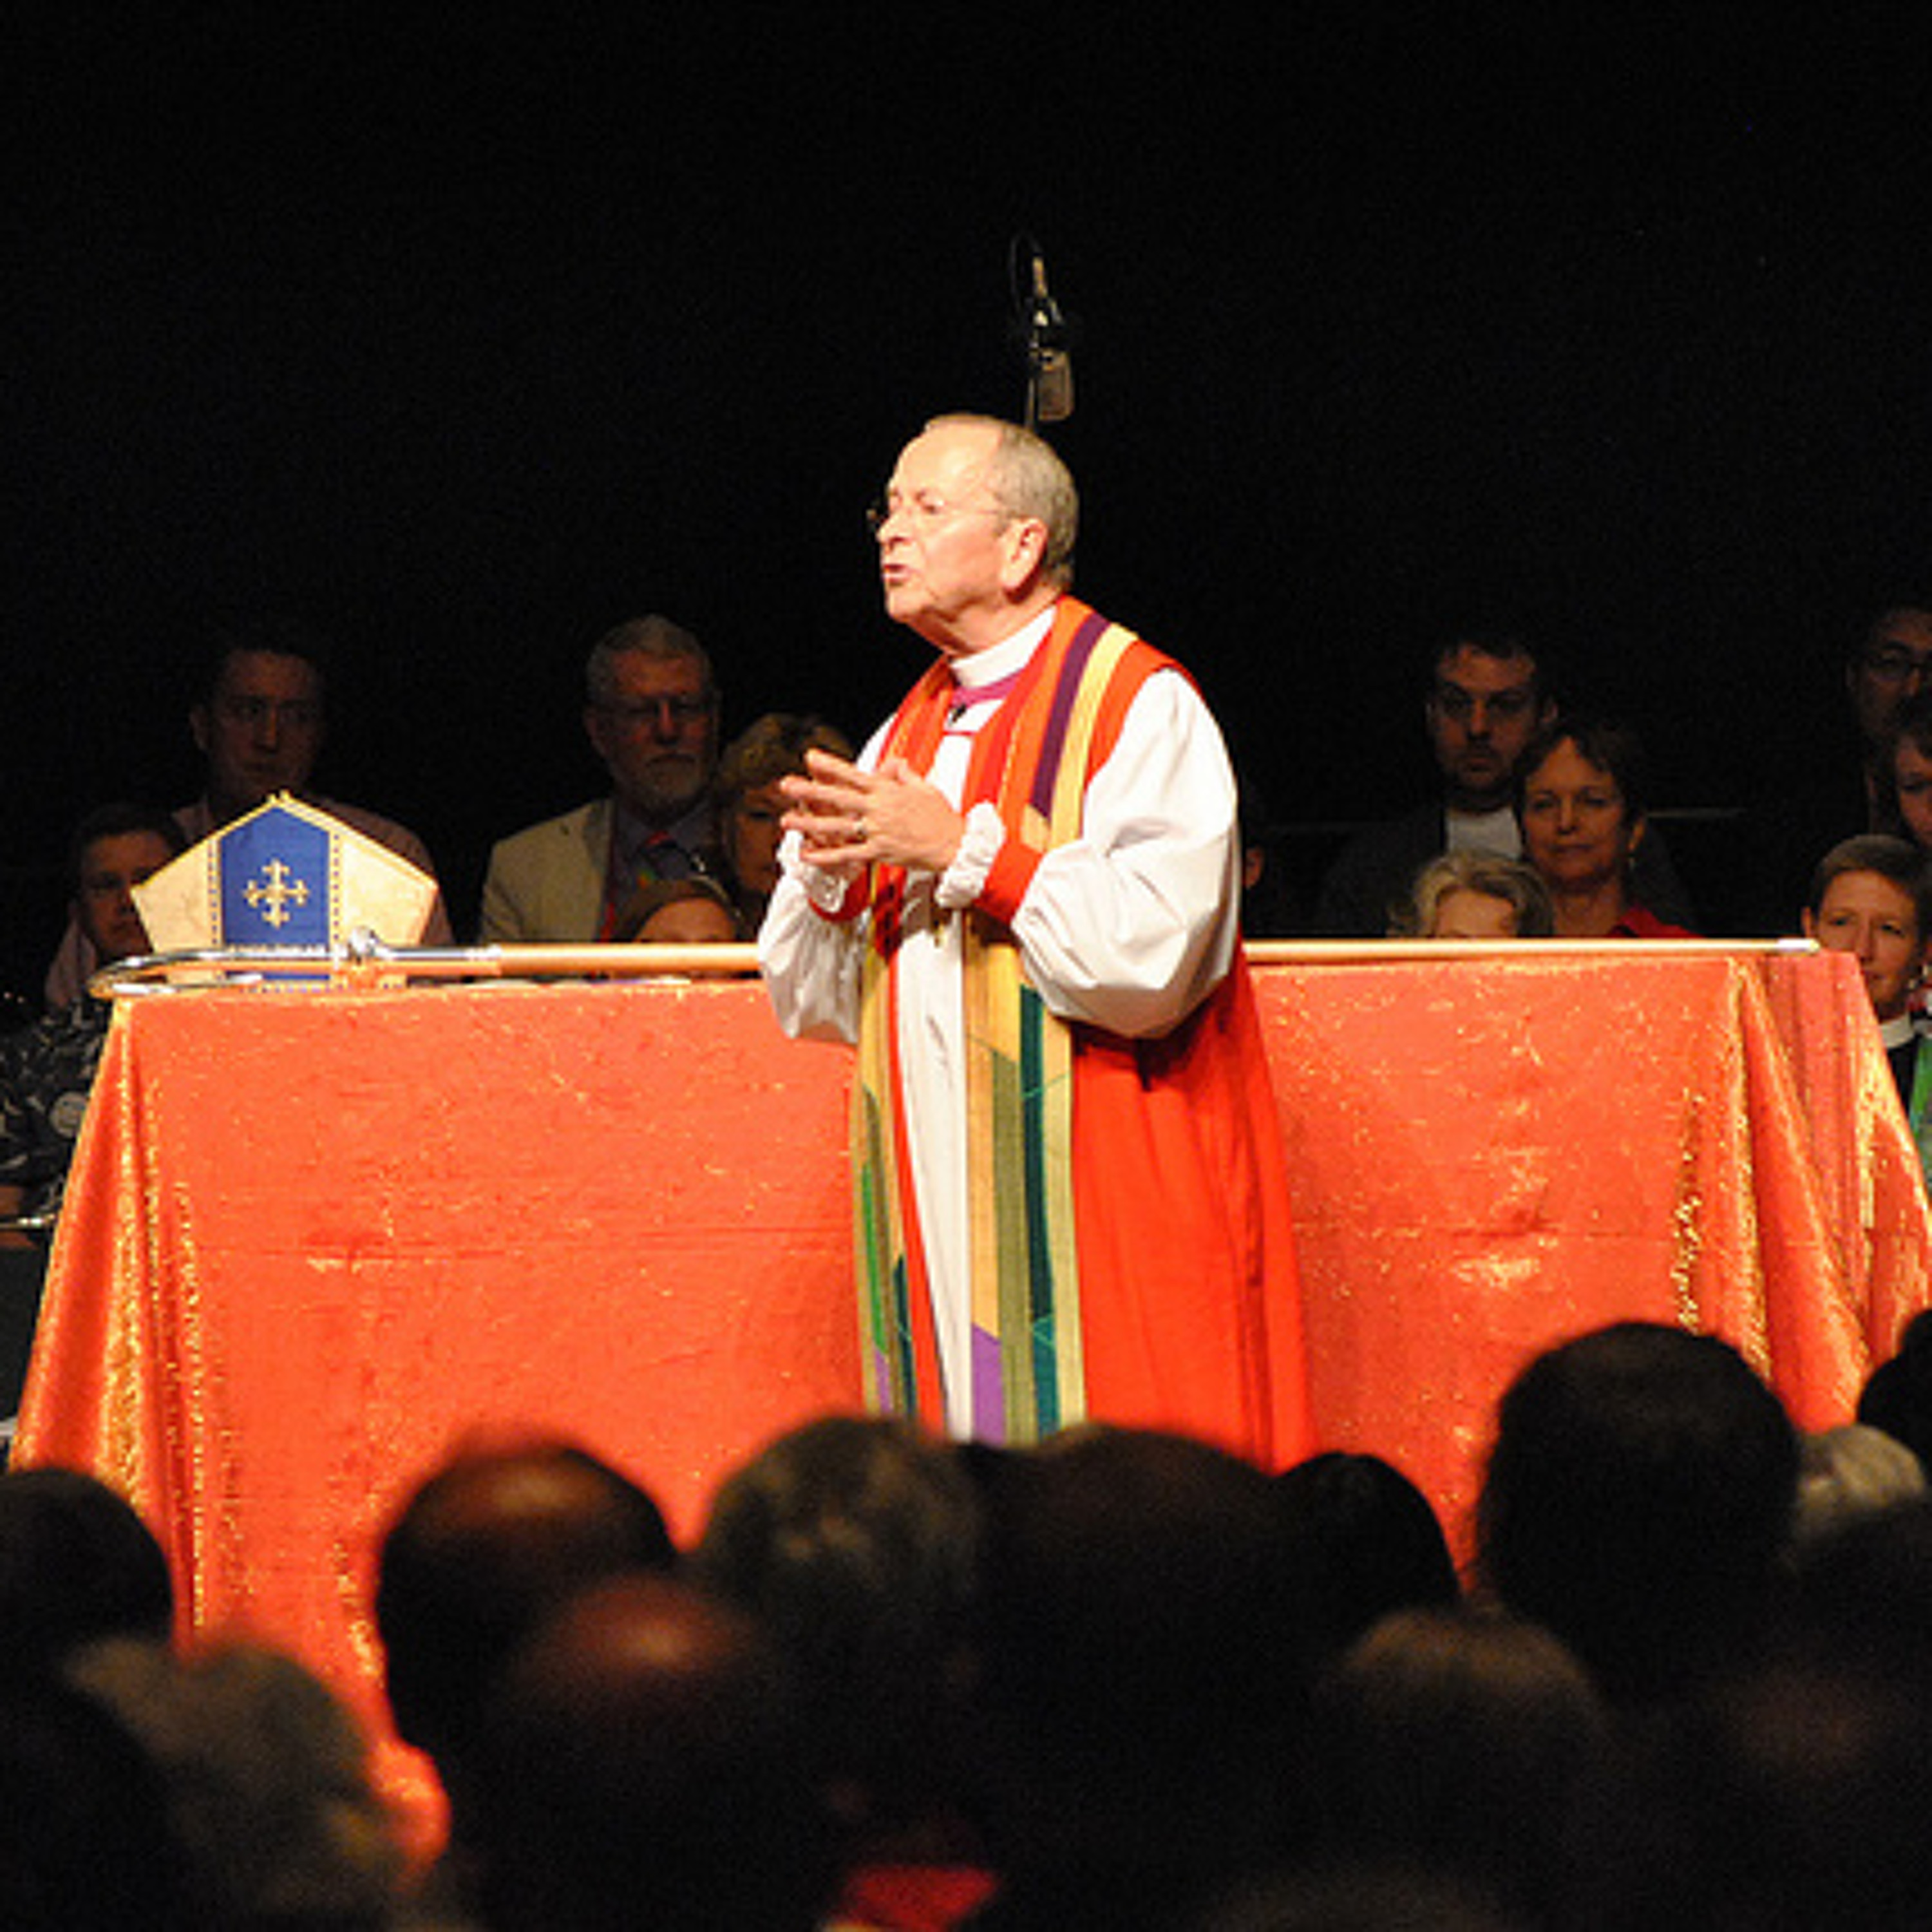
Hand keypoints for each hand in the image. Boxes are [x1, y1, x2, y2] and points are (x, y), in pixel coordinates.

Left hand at [780, 749, 966, 874]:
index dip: (830, 765)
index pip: (853, 774)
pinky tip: (809, 855)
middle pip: (838, 797)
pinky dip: (827, 856)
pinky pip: (849, 854)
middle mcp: (880, 809)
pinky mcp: (881, 852)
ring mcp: (878, 831)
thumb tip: (894, 763)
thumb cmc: (942, 818)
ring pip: (838, 826)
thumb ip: (904, 775)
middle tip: (787, 785)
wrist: (955, 844)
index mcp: (888, 791)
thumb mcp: (924, 787)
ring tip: (787, 821)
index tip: (811, 758)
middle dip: (810, 791)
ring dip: (810, 824)